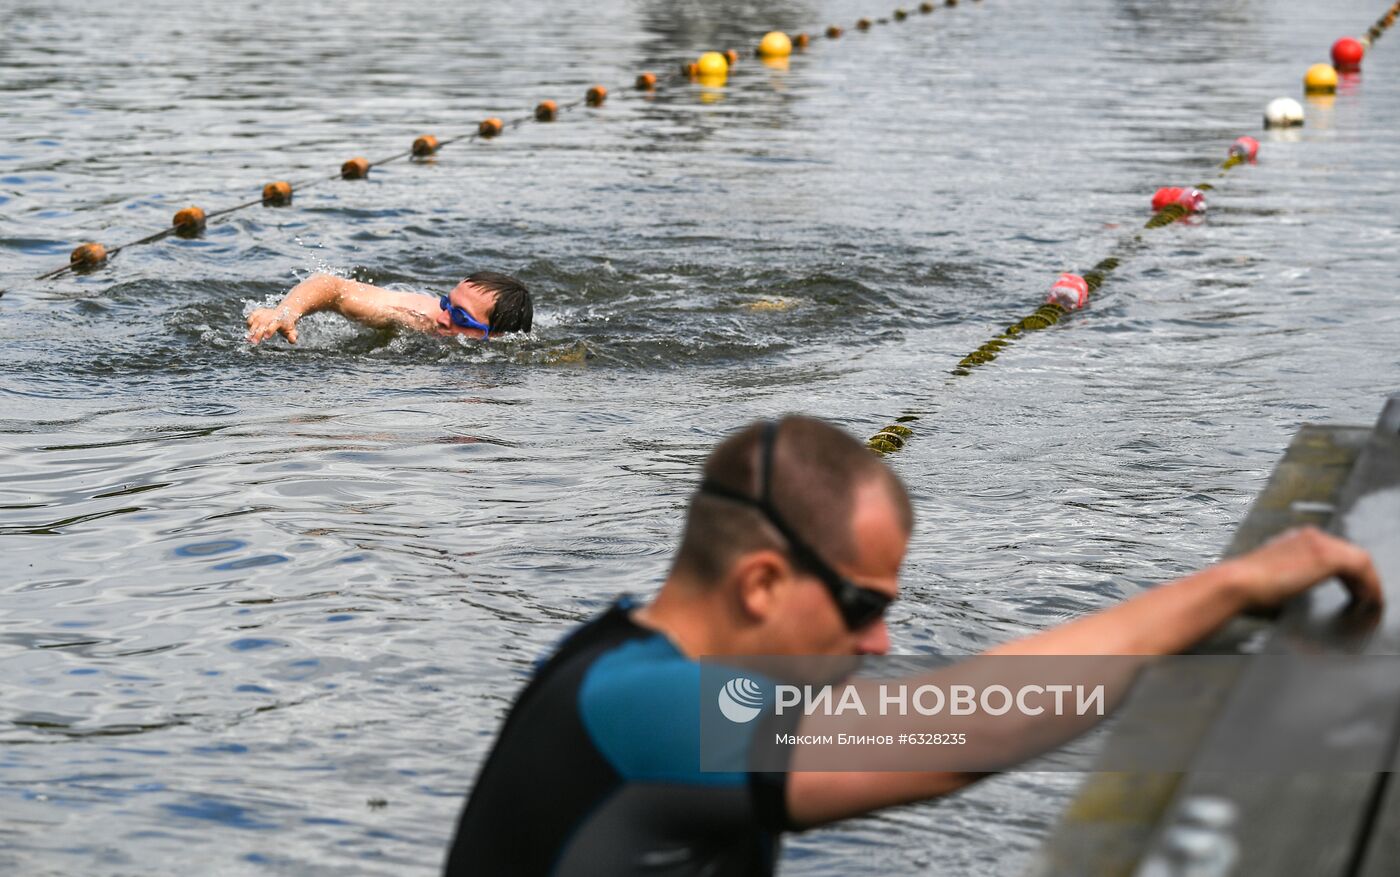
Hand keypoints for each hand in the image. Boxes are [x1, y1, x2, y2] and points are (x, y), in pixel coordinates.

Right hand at [246, 306, 299, 344]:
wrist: (285, 312)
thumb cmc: (288, 325)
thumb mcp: (292, 331)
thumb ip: (292, 336)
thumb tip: (292, 340)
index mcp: (281, 320)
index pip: (274, 324)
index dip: (270, 330)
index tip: (266, 338)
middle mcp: (272, 315)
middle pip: (263, 323)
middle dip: (258, 333)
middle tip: (254, 342)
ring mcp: (265, 313)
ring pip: (257, 320)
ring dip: (252, 329)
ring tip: (248, 339)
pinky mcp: (260, 311)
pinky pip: (253, 315)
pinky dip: (249, 322)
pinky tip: (249, 330)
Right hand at [1231, 526, 1381, 610]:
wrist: (1235, 584)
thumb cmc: (1245, 588)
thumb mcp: (1274, 582)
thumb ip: (1292, 582)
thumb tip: (1298, 599)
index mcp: (1295, 539)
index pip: (1335, 552)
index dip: (1349, 575)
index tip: (1354, 592)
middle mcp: (1309, 536)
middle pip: (1351, 554)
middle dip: (1362, 579)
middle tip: (1367, 601)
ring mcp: (1318, 543)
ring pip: (1361, 560)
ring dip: (1369, 584)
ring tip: (1369, 605)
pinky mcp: (1326, 556)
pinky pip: (1362, 569)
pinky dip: (1369, 587)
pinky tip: (1367, 602)